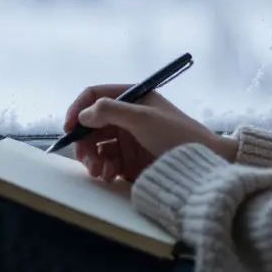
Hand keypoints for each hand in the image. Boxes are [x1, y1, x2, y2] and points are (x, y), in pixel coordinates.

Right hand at [63, 85, 237, 182]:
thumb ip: (110, 112)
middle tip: (86, 160)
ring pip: (96, 145)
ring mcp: (128, 139)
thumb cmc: (177, 136)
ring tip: (99, 172)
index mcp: (133, 98)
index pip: (95, 96)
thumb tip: (83, 114)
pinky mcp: (129, 161)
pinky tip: (108, 176)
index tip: (69, 128)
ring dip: (92, 158)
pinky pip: (105, 162)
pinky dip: (102, 169)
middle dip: (85, 142)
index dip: (78, 109)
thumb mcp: (144, 119)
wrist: (203, 168)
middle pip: (91, 125)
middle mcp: (127, 116)